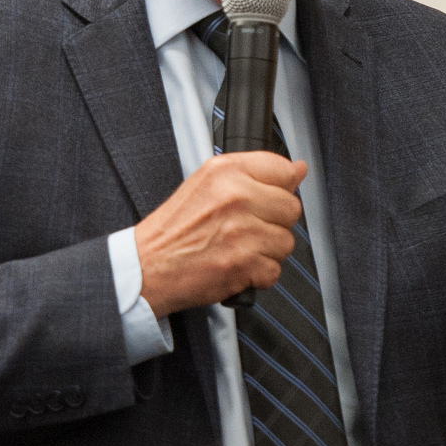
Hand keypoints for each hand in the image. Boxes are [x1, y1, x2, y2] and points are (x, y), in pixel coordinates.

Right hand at [134, 152, 306, 315]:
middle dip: (274, 223)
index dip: (279, 188)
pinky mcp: (243, 263)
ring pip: (286, 242)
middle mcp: (236, 197)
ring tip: (239, 248)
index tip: (265, 199)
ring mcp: (241, 231)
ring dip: (267, 251)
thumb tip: (298, 169)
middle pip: (291, 208)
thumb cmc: (174, 230)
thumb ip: (254, 174)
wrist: (147, 267)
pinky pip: (274, 271)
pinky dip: (258, 275)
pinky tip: (236, 266)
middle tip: (246, 228)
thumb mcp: (207, 184)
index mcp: (226, 171)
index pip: (283, 169)